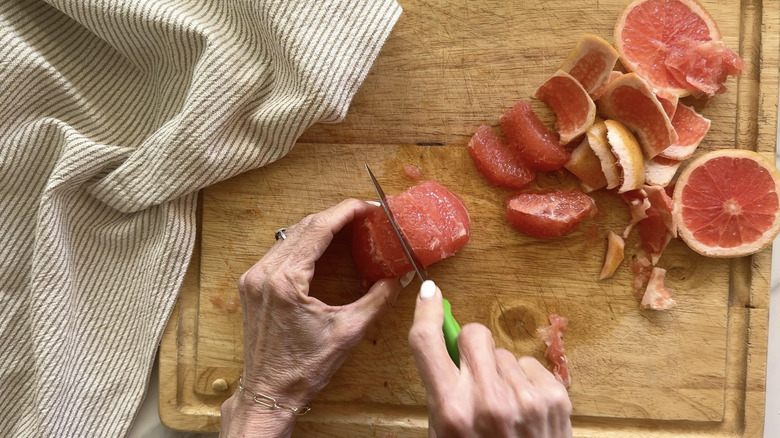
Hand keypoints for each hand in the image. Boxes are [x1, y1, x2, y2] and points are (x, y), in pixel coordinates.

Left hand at [220, 199, 403, 436]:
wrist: (269, 392)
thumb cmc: (304, 368)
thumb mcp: (348, 331)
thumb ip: (377, 299)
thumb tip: (401, 277)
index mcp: (285, 280)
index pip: (318, 228)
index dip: (346, 211)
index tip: (368, 206)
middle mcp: (263, 273)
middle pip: (304, 226)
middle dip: (336, 216)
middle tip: (364, 216)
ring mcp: (253, 277)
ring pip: (290, 235)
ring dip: (319, 227)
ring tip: (348, 227)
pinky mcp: (251, 285)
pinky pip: (280, 250)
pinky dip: (304, 242)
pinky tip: (323, 246)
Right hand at [408, 280, 571, 437]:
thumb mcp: (443, 434)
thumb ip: (441, 390)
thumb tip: (444, 340)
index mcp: (451, 411)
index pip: (427, 341)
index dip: (425, 311)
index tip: (428, 295)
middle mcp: (488, 401)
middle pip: (473, 334)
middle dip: (469, 348)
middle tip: (471, 371)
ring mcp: (526, 399)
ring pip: (502, 352)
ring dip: (499, 371)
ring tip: (502, 405)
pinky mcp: (555, 398)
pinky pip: (530, 364)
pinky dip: (524, 381)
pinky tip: (523, 409)